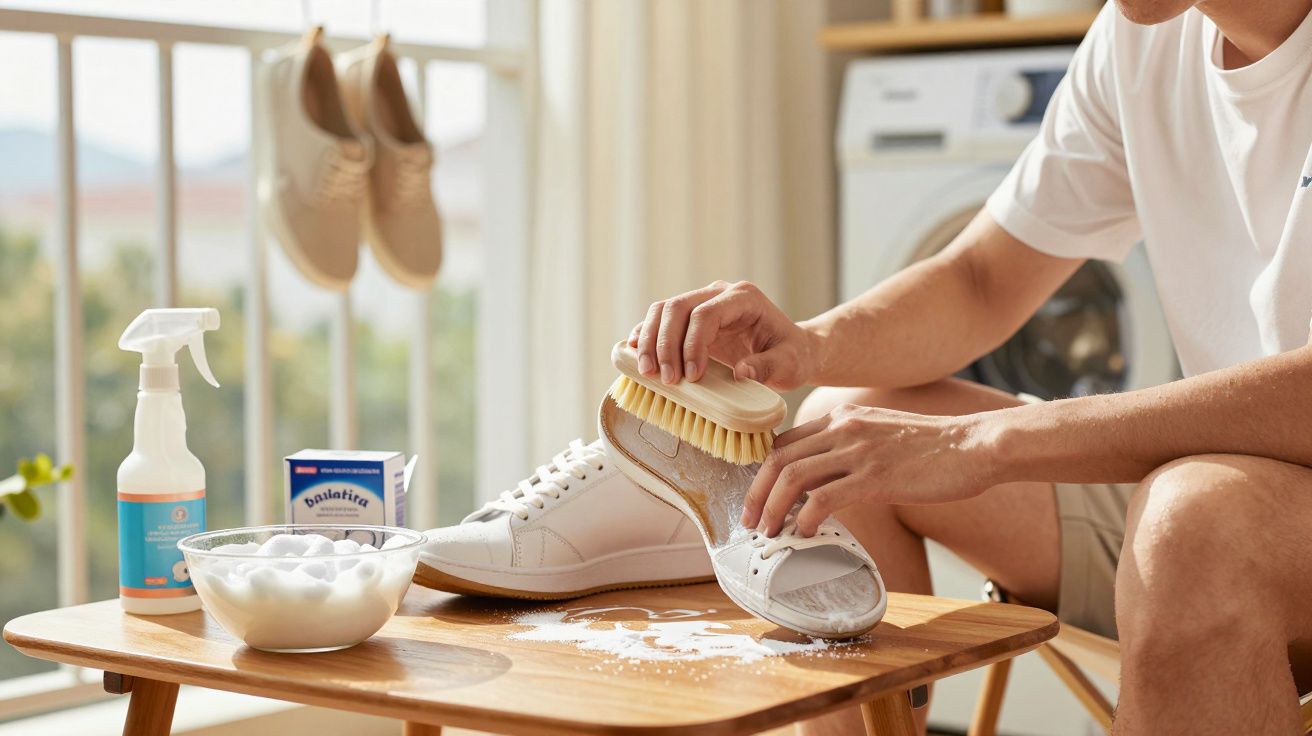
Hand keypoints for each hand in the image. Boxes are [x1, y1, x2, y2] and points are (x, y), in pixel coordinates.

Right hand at [628, 280, 816, 390]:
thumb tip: (742, 373)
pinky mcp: (689, 319)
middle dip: (665, 345)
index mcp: (743, 298)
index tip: (692, 378)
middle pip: (677, 308)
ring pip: (662, 311)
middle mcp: (719, 294)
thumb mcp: (789, 365)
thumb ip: (768, 367)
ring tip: (648, 373)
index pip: (706, 313)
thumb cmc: (791, 356)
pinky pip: (660, 321)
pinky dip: (645, 336)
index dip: (692, 345)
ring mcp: (702, 303)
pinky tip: (634, 354)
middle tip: (665, 380)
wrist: (790, 350)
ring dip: (649, 341)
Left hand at [741, 403, 997, 536]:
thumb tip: (827, 478)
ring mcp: (858, 451)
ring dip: (772, 508)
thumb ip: (852, 446)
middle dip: (756, 492)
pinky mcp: (875, 477)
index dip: (763, 471)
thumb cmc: (935, 447)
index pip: (785, 441)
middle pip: (778, 458)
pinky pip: (823, 498)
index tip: (758, 496)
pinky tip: (804, 533)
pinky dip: (804, 518)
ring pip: (792, 477)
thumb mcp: (882, 432)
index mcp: (842, 417)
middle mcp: (843, 428)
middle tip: (750, 520)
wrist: (975, 446)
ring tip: (768, 532)